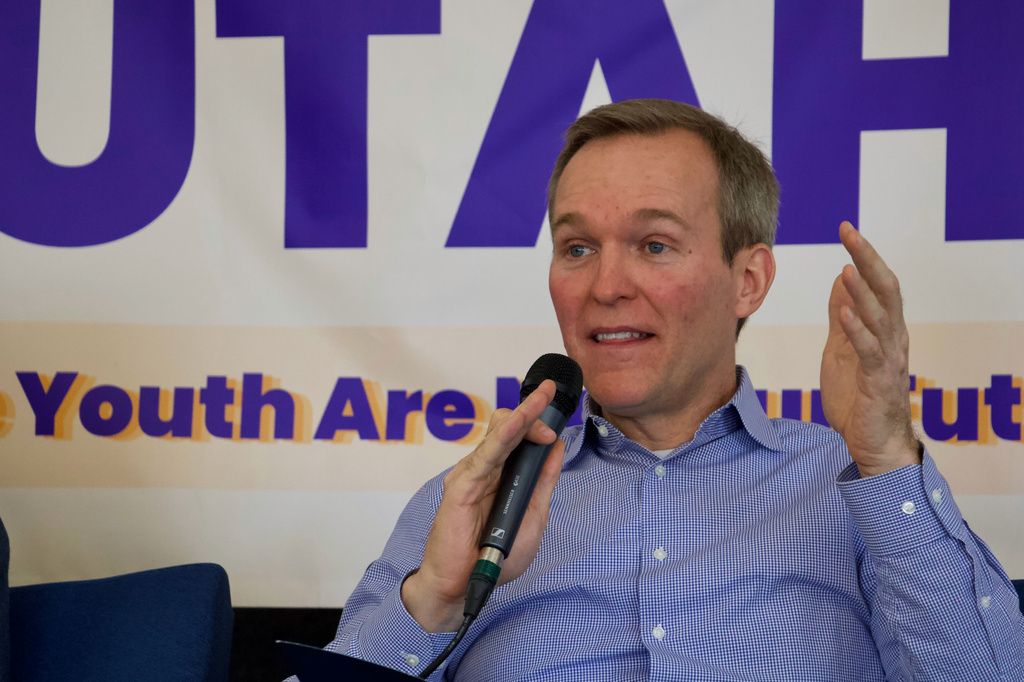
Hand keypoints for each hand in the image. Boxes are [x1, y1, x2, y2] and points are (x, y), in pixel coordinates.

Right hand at [401, 379, 564, 631]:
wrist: (463, 586)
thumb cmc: (494, 555)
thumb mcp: (532, 516)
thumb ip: (542, 482)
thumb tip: (555, 448)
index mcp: (501, 474)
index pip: (517, 434)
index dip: (536, 418)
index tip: (556, 414)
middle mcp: (485, 469)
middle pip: (506, 426)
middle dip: (532, 412)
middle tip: (550, 413)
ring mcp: (471, 475)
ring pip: (496, 434)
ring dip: (521, 416)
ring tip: (540, 403)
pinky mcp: (461, 487)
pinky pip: (484, 456)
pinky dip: (501, 437)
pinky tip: (515, 425)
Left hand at [820, 222, 919, 477]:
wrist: (872, 444)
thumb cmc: (858, 398)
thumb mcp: (842, 348)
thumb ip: (844, 315)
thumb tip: (842, 277)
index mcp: (885, 329)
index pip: (879, 283)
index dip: (864, 255)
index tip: (847, 228)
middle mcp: (893, 338)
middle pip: (886, 290)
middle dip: (868, 259)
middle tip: (850, 232)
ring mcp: (889, 360)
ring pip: (880, 317)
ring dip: (862, 291)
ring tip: (846, 266)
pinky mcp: (878, 382)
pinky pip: (870, 352)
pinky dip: (857, 330)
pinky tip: (845, 313)